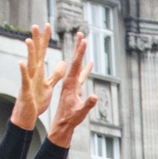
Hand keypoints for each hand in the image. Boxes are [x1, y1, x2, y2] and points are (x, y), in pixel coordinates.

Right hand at [8, 25, 59, 130]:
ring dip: (29, 53)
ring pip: (29, 64)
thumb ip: (56, 75)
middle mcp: (33, 74)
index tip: (47, 25)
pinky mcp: (26, 91)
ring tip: (29, 40)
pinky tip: (21, 63)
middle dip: (37, 40)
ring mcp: (28, 81)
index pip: (43, 52)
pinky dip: (23, 72)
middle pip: (36, 54)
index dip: (45, 40)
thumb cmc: (37, 101)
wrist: (27, 116)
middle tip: (36, 25)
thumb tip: (64, 63)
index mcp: (39, 72)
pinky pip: (24, 80)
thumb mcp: (49, 86)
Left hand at [47, 31, 98, 146]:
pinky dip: (85, 68)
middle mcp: (70, 82)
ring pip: (77, 66)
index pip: (75, 65)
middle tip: (81, 33)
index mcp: (69, 84)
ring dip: (81, 54)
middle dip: (78, 47)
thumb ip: (87, 104)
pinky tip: (90, 63)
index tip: (83, 40)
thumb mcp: (79, 112)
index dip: (80, 52)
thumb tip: (95, 96)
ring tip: (83, 42)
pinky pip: (81, 75)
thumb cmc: (70, 120)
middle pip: (75, 61)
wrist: (62, 125)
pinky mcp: (75, 89)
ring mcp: (72, 85)